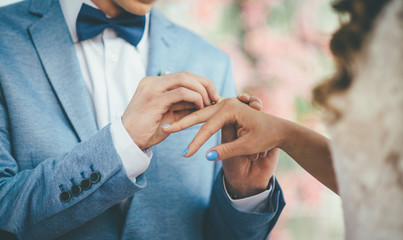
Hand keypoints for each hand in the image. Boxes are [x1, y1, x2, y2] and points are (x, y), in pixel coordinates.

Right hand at [122, 71, 218, 149]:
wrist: (126, 143)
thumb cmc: (147, 131)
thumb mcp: (168, 115)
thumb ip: (181, 106)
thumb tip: (203, 103)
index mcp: (153, 84)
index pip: (182, 76)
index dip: (200, 83)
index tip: (212, 95)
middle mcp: (152, 82)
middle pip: (185, 74)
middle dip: (205, 84)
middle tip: (216, 97)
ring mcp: (152, 89)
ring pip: (184, 79)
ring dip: (201, 90)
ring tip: (209, 103)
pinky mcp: (154, 100)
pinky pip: (181, 92)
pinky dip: (195, 97)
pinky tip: (200, 107)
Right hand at [163, 94, 285, 197]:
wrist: (280, 129)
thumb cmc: (267, 136)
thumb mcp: (248, 146)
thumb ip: (227, 150)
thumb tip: (207, 157)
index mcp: (231, 108)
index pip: (208, 127)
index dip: (196, 142)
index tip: (185, 155)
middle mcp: (226, 103)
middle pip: (199, 115)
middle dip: (182, 123)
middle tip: (165, 129)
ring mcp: (225, 105)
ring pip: (201, 114)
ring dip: (186, 121)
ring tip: (169, 126)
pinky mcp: (226, 110)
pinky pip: (207, 115)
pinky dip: (195, 119)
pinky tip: (182, 122)